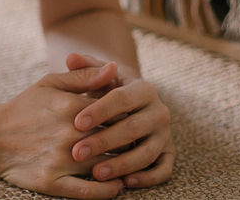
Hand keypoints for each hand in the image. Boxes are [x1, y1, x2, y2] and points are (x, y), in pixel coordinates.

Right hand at [0, 62, 128, 198]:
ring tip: (131, 164)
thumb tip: (115, 68)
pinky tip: (116, 186)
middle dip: (129, 141)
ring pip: (106, 166)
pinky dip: (107, 191)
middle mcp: (69, 134)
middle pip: (115, 139)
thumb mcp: (50, 84)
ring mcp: (61, 160)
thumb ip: (84, 76)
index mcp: (70, 107)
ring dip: (123, 166)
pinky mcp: (52, 182)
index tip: (135, 118)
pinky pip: (88, 192)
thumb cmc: (25, 107)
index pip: (115, 111)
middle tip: (138, 142)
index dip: (128, 116)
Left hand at [63, 52, 175, 190]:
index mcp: (143, 89)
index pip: (122, 99)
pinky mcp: (168, 154)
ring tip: (96, 173)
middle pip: (133, 127)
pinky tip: (125, 182)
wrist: (128, 106)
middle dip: (104, 141)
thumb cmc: (106, 91)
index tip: (77, 122)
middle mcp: (159, 111)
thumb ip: (85, 68)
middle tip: (78, 152)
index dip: (100, 111)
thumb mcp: (97, 78)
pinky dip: (148, 178)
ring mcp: (165, 134)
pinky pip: (164, 169)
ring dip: (122, 165)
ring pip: (148, 152)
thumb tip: (71, 57)